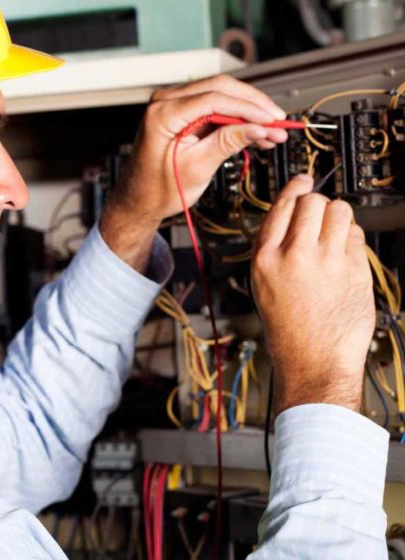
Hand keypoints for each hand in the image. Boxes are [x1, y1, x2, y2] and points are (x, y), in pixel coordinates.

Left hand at [103, 74, 287, 225]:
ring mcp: (173, 105)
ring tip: (272, 132)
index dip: (249, 108)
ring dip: (248, 111)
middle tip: (278, 121)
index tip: (272, 120)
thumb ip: (228, 143)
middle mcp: (166, 101)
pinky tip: (256, 132)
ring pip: (220, 95)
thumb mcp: (197, 168)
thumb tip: (259, 128)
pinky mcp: (182, 113)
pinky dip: (236, 119)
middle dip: (253, 105)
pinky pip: (214, 108)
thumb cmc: (158, 190)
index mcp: (163, 113)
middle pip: (220, 88)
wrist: (140, 200)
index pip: (214, 98)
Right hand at [252, 175, 374, 413]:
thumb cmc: (288, 328)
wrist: (313, 359)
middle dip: (317, 203)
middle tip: (319, 214)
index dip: (294, 187)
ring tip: (333, 233)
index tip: (302, 180)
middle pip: (312, 201)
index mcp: (265, 259)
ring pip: (339, 210)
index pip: (281, 206)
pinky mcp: (354, 270)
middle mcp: (294, 256)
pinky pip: (356, 235)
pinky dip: (352, 238)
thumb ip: (274, 249)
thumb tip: (292, 216)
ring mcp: (327, 262)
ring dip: (337, 216)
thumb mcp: (263, 285)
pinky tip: (344, 254)